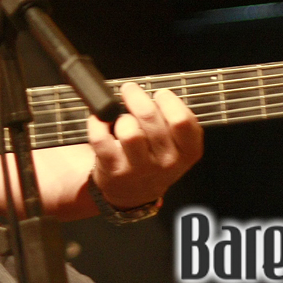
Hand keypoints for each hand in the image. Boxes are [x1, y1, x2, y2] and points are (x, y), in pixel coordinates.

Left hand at [87, 82, 202, 209]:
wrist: (133, 192)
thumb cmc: (155, 158)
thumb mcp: (178, 145)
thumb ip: (174, 119)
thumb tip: (155, 92)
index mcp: (187, 152)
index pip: (182, 120)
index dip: (168, 101)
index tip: (160, 94)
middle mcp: (166, 162)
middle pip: (150, 118)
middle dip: (135, 97)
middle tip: (130, 90)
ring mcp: (139, 168)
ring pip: (128, 130)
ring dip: (121, 116)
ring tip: (119, 118)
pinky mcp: (113, 169)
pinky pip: (100, 138)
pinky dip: (96, 123)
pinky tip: (101, 122)